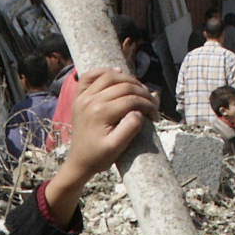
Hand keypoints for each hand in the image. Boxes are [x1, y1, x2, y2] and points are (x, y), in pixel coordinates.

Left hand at [44, 69, 159, 224]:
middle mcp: (90, 100)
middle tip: (152, 103)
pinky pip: (90, 76)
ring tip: (140, 90)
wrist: (79, 162)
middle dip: (142, 92)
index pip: (131, 99)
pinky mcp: (79, 97)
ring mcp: (83, 97)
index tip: (155, 115)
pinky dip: (104, 71)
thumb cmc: (99, 157)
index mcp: (100, 112)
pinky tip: (117, 73)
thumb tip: (139, 111)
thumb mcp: (117, 148)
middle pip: (123, 85)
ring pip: (109, 76)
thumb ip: (130, 128)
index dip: (147, 105)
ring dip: (128, 79)